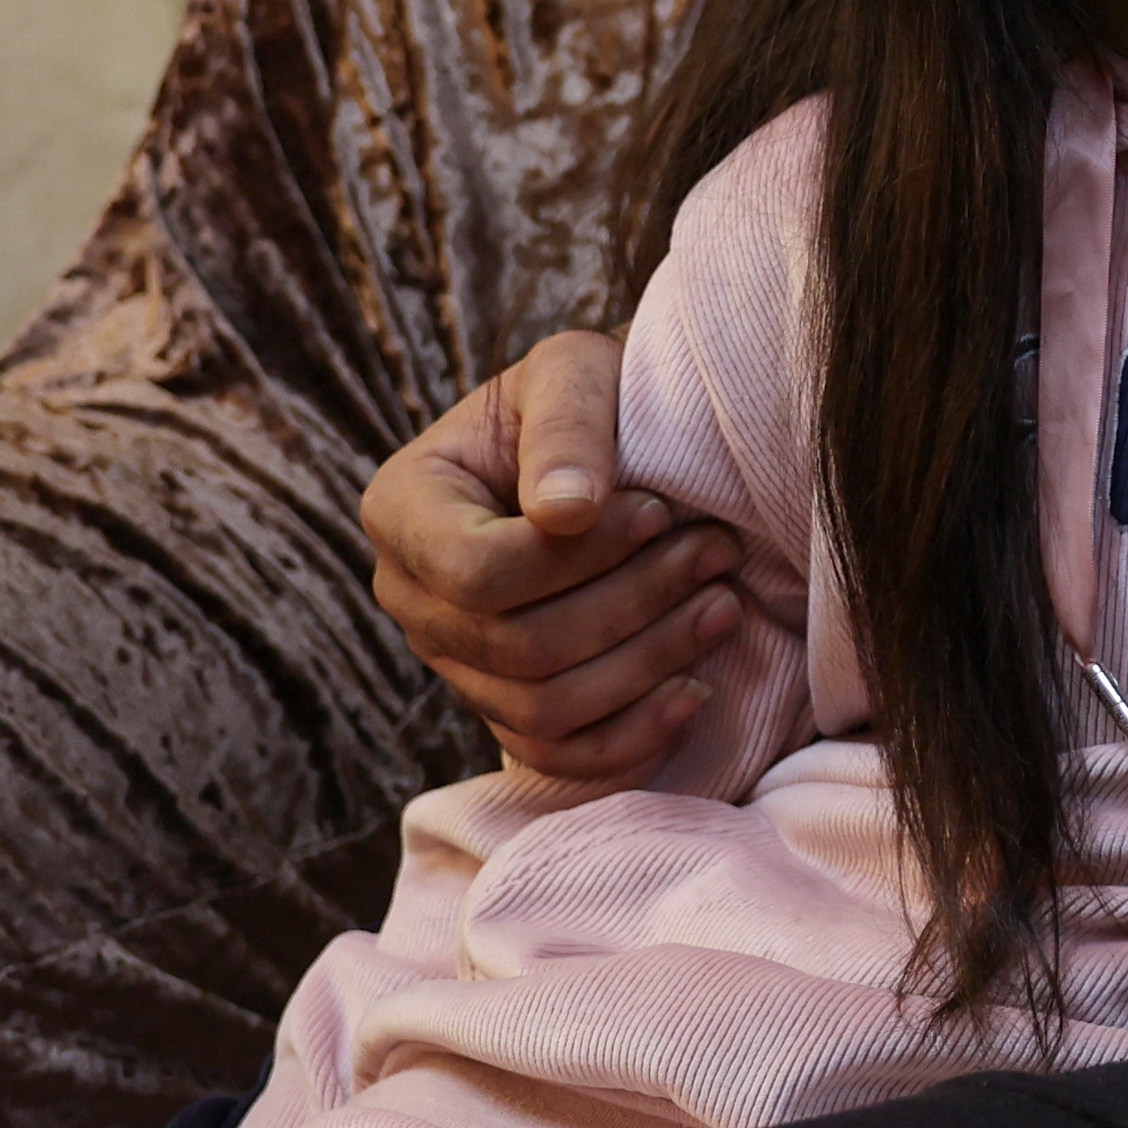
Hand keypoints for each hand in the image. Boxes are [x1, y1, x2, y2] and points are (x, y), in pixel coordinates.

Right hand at [358, 332, 742, 779]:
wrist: (610, 444)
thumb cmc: (588, 398)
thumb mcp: (574, 373)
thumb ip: (568, 426)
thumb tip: (566, 512)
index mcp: (403, 508)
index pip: (476, 571)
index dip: (578, 557)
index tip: (658, 509)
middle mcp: (410, 596)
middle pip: (518, 646)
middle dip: (635, 603)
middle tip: (717, 552)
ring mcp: (453, 661)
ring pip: (543, 706)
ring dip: (649, 661)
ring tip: (724, 604)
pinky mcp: (505, 705)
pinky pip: (555, 754)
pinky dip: (632, 736)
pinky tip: (697, 689)